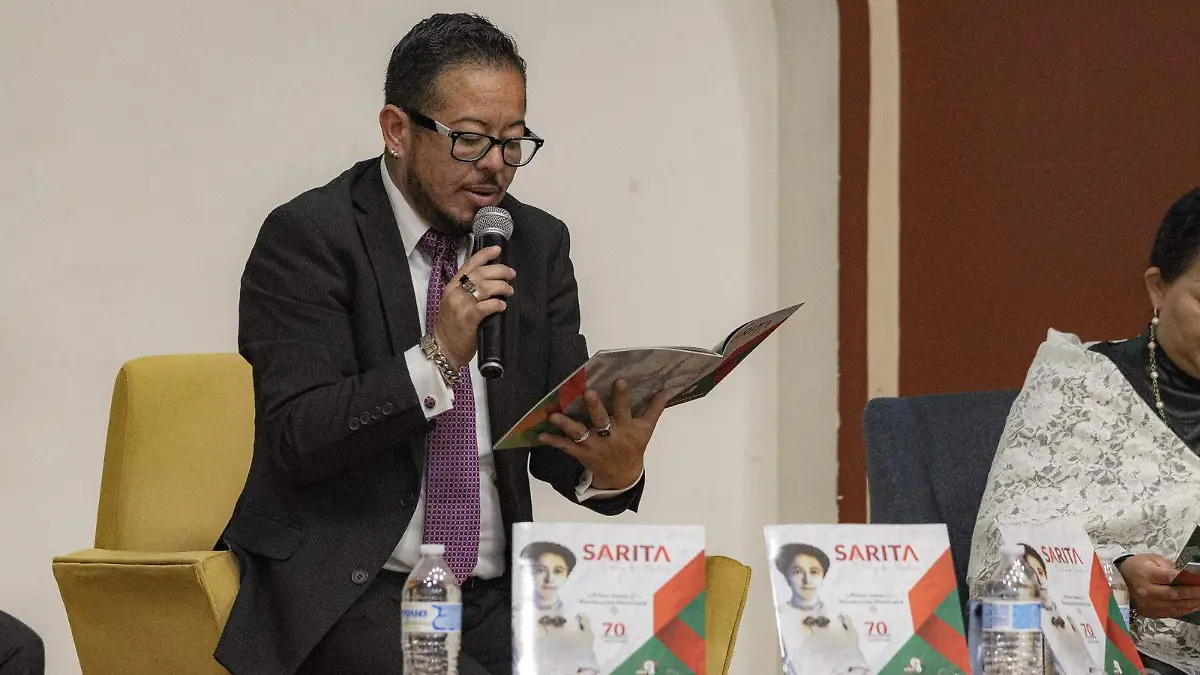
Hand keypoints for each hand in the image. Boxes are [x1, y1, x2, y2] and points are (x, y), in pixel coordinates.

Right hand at [432, 246, 514, 367]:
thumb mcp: (454, 303)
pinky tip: (502, 305)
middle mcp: (455, 293)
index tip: (497, 249)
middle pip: (480, 274)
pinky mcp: (468, 319)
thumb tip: (489, 281)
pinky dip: (497, 303)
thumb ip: (467, 291)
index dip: (484, 255)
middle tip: (511, 274)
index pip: (469, 265)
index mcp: (452, 287)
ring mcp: (460, 305)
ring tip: (509, 290)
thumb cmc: (451, 327)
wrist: (442, 348)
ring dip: (501, 286)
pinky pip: (485, 306)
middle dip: (500, 271)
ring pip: (484, 287)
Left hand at [538, 380, 669, 489]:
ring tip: (553, 415)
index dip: (622, 397)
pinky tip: (540, 435)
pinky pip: (566, 447)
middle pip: (601, 420)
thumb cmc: (634, 446)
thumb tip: (668, 389)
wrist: (622, 475)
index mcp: (626, 428)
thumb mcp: (646, 429)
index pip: (624, 410)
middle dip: (595, 407)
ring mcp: (594, 446)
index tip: (619, 381)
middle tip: (588, 393)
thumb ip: (655, 408)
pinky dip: (553, 441)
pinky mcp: (582, 453)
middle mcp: (610, 437)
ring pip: (579, 434)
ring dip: (566, 425)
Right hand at [1118, 554, 1199, 617]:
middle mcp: (1147, 591)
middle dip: (1192, 593)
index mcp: (1146, 574)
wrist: (1116, 580)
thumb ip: (1168, 565)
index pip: (1170, 577)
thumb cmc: (1135, 567)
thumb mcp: (1150, 559)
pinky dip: (1184, 610)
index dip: (1187, 579)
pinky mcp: (1150, 613)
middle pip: (1174, 594)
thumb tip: (1186, 574)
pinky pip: (1171, 613)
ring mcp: (1148, 604)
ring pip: (1175, 606)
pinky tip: (1194, 606)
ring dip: (1192, 603)